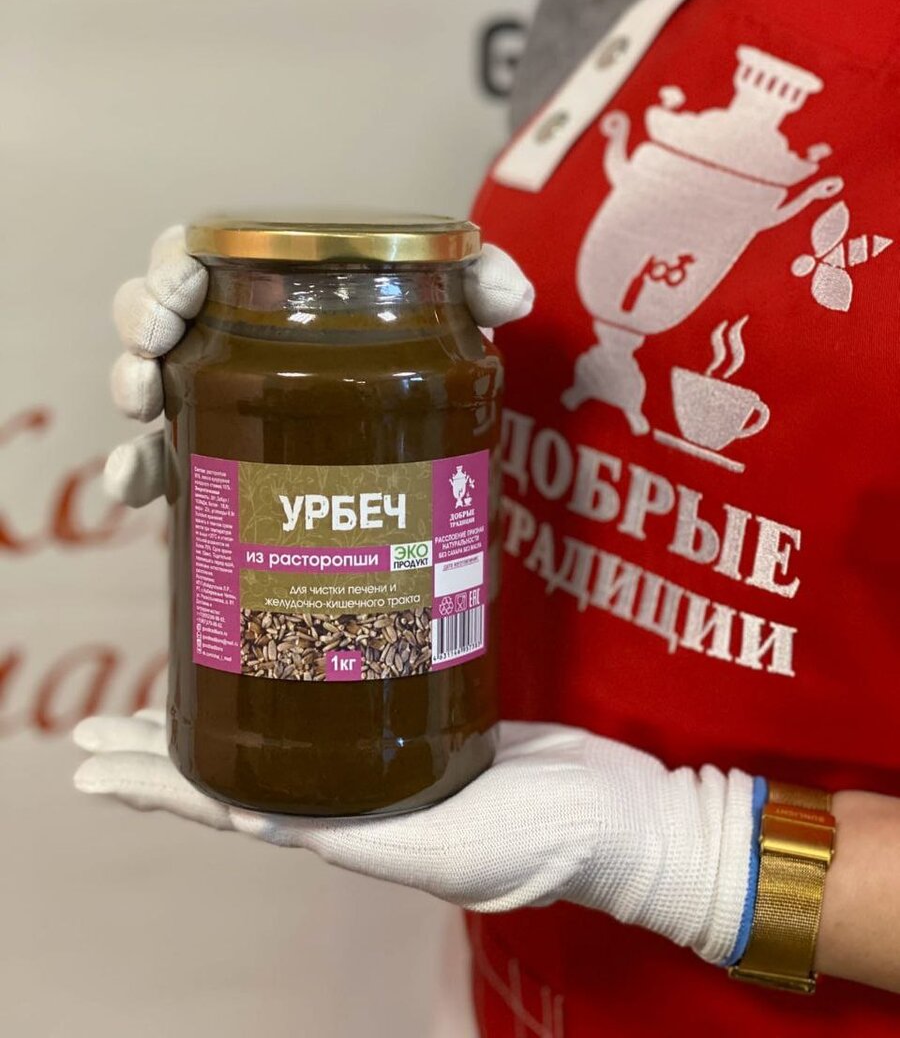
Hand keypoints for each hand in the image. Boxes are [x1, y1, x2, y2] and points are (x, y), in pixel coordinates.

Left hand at [74, 711, 753, 962]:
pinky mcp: (422, 715)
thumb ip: (366, 837)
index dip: (154, 783)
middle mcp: (351, 792)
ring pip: (279, 727)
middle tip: (95, 722)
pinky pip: (342, 692)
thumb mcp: (451, 848)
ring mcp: (383, 754)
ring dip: (218, 707)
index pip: (225, 805)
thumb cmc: (544, 842)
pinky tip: (283, 643)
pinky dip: (299, 670)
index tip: (92, 758)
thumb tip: (259, 823)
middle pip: (234, 768)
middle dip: (160, 748)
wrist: (620, 813)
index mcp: (347, 831)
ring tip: (167, 684)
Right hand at [104, 225, 534, 506]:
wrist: (415, 430)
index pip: (195, 254)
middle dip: (140, 324)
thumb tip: (514, 297)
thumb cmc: (418, 348)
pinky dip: (138, 471)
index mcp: (265, 286)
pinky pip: (160, 462)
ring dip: (130, 389)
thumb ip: (480, 282)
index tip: (185, 284)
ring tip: (142, 408)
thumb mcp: (453, 307)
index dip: (172, 262)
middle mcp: (226, 340)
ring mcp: (215, 403)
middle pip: (153, 314)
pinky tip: (139, 487)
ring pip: (146, 382)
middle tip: (157, 346)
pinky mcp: (217, 462)